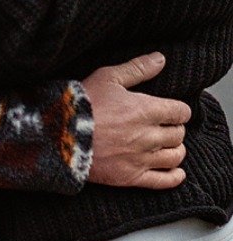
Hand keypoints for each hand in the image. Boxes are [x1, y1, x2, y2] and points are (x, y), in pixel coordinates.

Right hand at [83, 52, 190, 189]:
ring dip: (176, 150)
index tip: (174, 110)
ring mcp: (141, 158)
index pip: (180, 112)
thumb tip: (161, 58)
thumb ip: (137, 69)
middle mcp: (149, 136)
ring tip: (169, 146)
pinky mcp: (131, 177)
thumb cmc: (83, 103)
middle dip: (175, 129)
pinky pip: (163, 181)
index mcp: (146, 110)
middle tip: (166, 126)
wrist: (59, 134)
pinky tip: (177, 172)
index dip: (180, 110)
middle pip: (178, 134)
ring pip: (174, 157)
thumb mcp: (108, 77)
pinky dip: (175, 177)